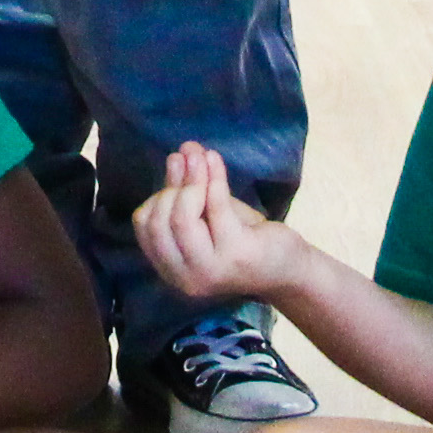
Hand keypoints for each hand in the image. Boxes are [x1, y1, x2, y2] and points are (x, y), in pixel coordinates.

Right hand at [133, 140, 303, 309]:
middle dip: (174, 185)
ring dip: (192, 178)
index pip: (144, 227)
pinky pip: (216, 207)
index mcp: (171, 271)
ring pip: (182, 217)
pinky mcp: (237, 254)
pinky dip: (214, 177)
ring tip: (202, 154)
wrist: (287, 267)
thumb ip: (186, 192)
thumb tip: (176, 155)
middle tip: (190, 158)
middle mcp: (185, 278)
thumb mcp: (206, 216)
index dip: (156, 196)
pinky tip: (215, 159)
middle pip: (159, 222)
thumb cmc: (243, 239)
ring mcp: (210, 270)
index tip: (176, 174)